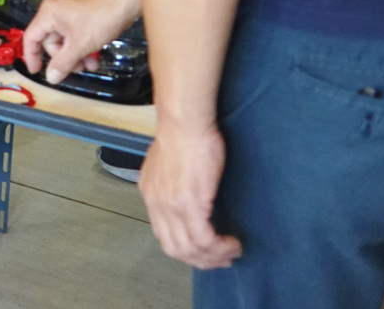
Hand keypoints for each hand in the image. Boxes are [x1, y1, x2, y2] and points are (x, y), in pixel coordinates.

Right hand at [22, 0, 136, 81]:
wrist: (124, 3)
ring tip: (88, 65)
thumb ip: (63, 63)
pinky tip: (92, 57)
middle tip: (76, 69)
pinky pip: (73, 35)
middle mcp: (54, 10)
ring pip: (64, 40)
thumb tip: (51, 76)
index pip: (31, 38)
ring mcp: (67, 12)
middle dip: (64, 58)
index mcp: (48, 14)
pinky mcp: (79, 15)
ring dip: (75, 55)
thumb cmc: (102, 16)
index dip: (32, 56)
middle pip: (50, 41)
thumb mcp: (79, 46)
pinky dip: (81, 46)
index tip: (36, 70)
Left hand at [141, 124, 242, 268]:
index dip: (185, 249)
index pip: (163, 234)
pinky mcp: (190, 203)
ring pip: (190, 248)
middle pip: (174, 248)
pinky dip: (220, 247)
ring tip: (231, 252)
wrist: (184, 123)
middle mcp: (157, 204)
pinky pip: (204, 239)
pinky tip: (233, 243)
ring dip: (213, 256)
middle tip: (222, 259)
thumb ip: (170, 182)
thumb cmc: (182, 135)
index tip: (204, 252)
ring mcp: (172, 206)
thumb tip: (183, 192)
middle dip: (200, 260)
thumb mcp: (167, 163)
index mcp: (150, 194)